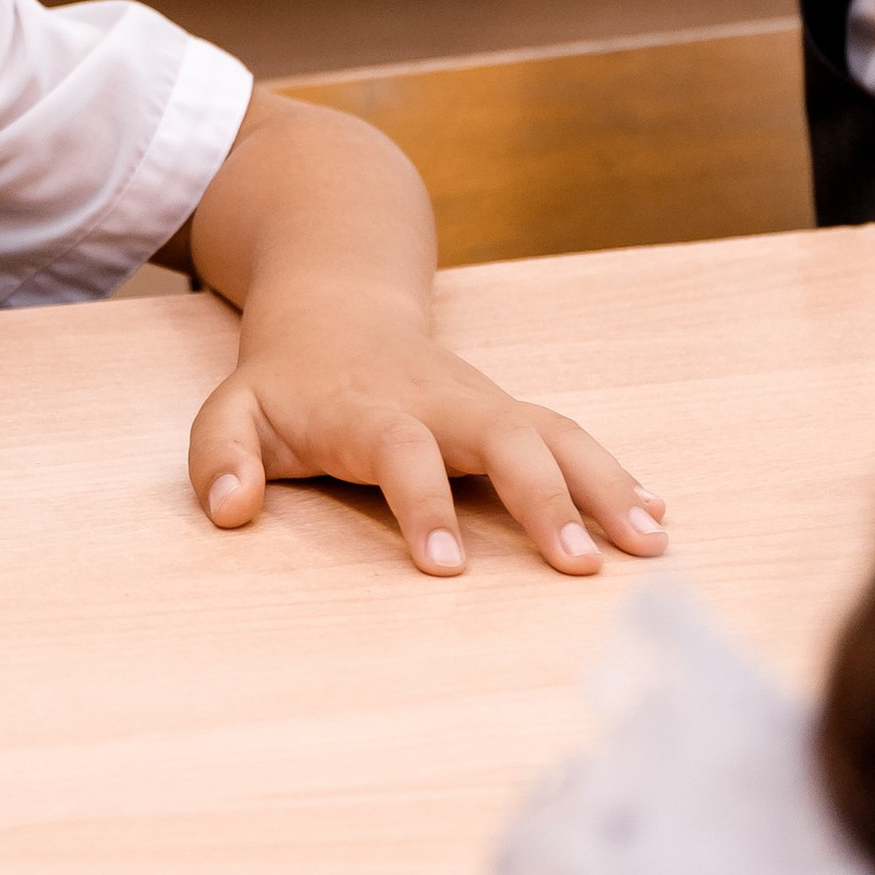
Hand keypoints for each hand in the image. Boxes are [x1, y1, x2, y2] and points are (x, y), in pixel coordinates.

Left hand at [189, 312, 668, 578]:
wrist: (336, 306)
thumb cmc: (284, 381)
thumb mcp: (231, 411)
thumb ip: (220, 457)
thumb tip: (230, 510)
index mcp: (369, 408)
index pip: (401, 451)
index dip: (423, 504)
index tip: (445, 568)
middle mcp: (440, 402)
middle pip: (504, 435)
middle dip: (545, 499)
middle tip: (579, 567)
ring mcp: (483, 403)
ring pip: (553, 432)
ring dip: (603, 486)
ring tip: (649, 547)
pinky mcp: (510, 411)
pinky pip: (569, 436)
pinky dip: (614, 474)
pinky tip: (654, 517)